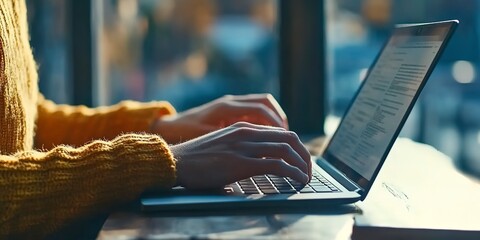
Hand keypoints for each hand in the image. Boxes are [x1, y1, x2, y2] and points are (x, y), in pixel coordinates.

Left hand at [151, 94, 287, 142]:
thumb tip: (253, 152)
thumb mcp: (207, 141)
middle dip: (280, 120)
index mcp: (226, 108)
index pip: (260, 109)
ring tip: (282, 137)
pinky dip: (264, 121)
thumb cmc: (185, 136)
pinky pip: (254, 111)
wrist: (168, 128)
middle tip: (290, 139)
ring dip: (274, 119)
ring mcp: (230, 105)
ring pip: (262, 105)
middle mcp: (230, 103)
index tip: (286, 138)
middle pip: (265, 103)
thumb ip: (229, 143)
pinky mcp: (229, 111)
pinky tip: (267, 137)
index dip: (276, 123)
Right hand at [170, 122, 311, 189]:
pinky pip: (276, 164)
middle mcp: (246, 133)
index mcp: (243, 128)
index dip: (296, 146)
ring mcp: (243, 146)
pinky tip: (298, 180)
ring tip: (307, 177)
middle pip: (288, 138)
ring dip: (302, 164)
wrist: (174, 161)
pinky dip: (292, 172)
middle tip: (309, 169)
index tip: (301, 160)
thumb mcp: (223, 147)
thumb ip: (241, 151)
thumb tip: (258, 167)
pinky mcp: (240, 162)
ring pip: (286, 149)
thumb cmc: (196, 160)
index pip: (280, 132)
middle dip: (304, 154)